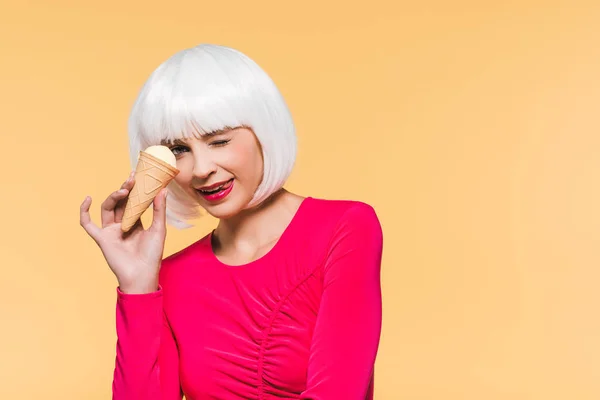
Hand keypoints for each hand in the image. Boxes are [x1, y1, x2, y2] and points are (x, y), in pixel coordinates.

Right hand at [79, 171, 168, 293]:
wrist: (142, 275)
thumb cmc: (152, 255)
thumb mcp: (159, 229)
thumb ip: (159, 210)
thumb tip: (163, 189)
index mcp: (135, 222)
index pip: (133, 201)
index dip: (134, 189)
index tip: (138, 175)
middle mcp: (122, 224)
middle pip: (120, 202)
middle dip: (125, 189)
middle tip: (132, 178)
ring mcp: (111, 231)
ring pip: (108, 208)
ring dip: (114, 197)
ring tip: (124, 190)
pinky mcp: (102, 239)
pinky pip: (88, 224)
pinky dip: (84, 212)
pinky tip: (87, 199)